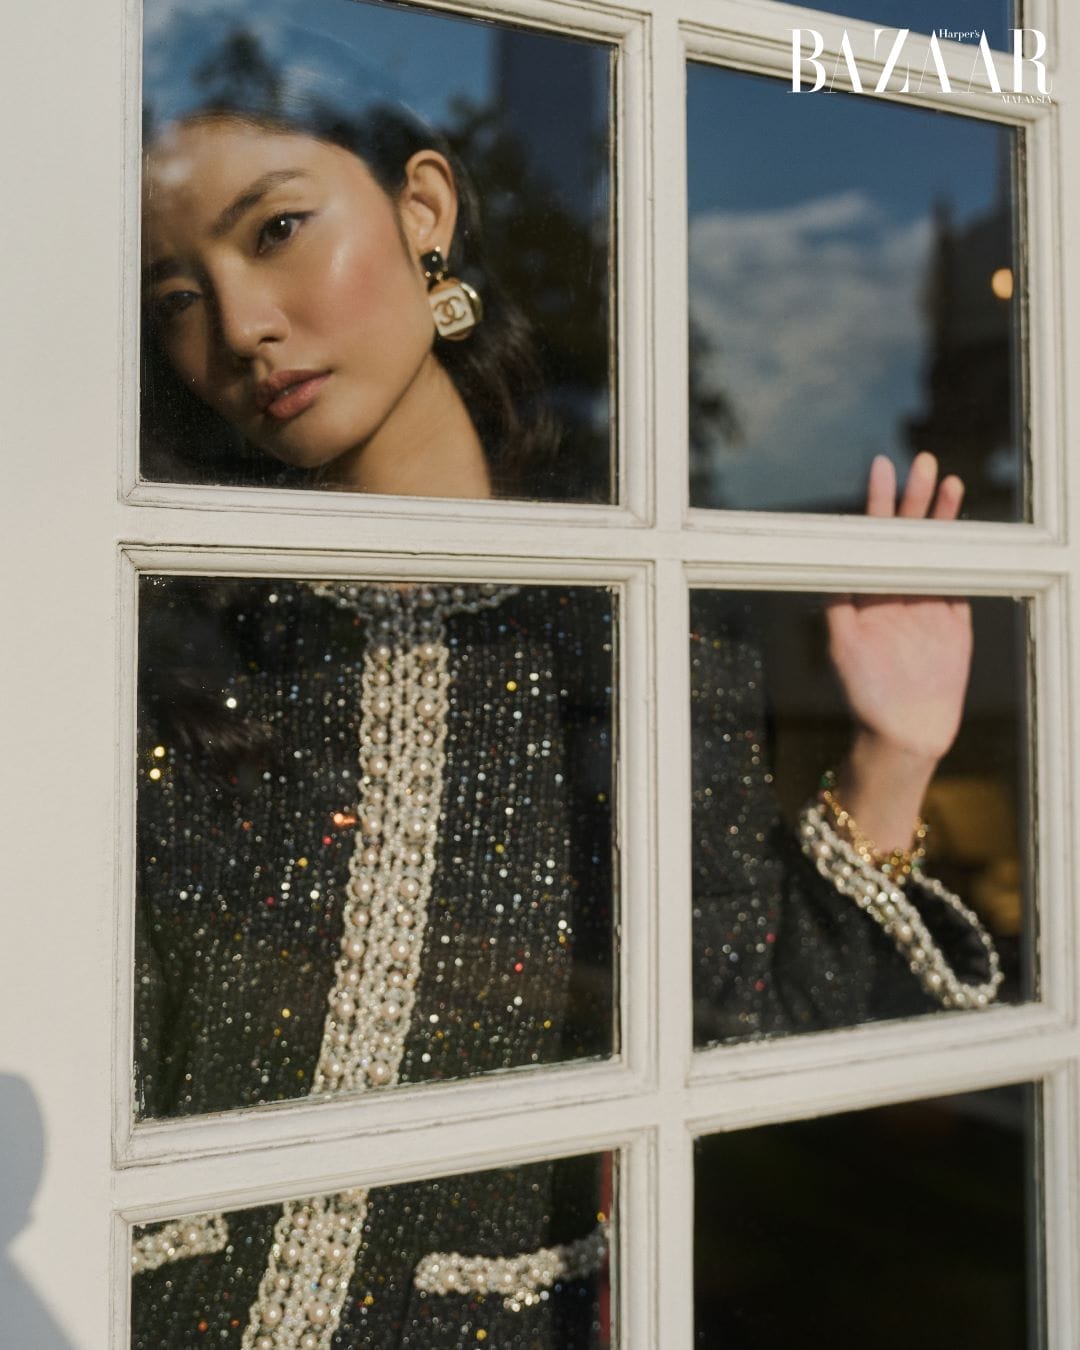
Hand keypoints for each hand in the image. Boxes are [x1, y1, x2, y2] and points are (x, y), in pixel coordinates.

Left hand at [825, 453, 972, 764]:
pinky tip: (969, 530)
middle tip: (924, 462)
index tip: (881, 470)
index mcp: (867, 591)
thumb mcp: (844, 644)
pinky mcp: (953, 618)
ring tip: (951, 483)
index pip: (871, 537)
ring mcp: (926, 602)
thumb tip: (827, 559)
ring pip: (937, 550)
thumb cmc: (866, 693)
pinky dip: (966, 554)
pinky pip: (960, 578)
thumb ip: (840, 601)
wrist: (906, 732)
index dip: (877, 504)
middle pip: (907, 535)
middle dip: (915, 499)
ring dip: (944, 519)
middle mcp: (895, 590)